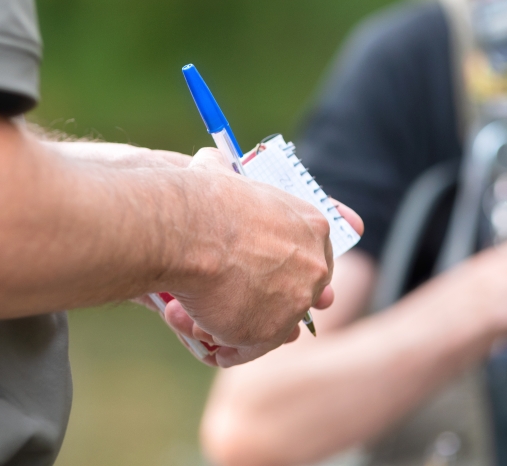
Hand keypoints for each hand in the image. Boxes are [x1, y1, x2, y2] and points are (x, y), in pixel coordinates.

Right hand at [157, 149, 363, 366]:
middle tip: (232, 302)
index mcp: (314, 224)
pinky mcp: (272, 331)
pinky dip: (229, 348)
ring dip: (241, 324)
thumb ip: (226, 171)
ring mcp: (297, 301)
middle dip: (269, 301)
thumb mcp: (223, 172)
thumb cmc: (203, 199)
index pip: (316, 254)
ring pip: (273, 324)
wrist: (190, 231)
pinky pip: (251, 348)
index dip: (289, 268)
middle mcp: (316, 265)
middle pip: (302, 293)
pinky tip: (204, 339)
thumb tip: (211, 158)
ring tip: (204, 317)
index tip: (264, 275)